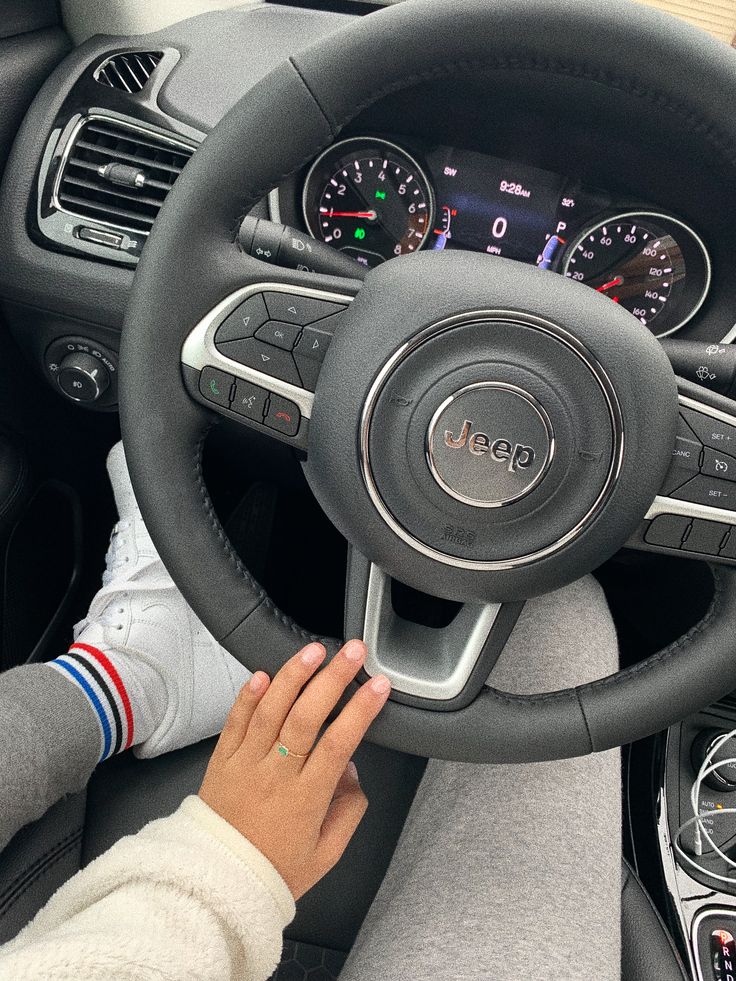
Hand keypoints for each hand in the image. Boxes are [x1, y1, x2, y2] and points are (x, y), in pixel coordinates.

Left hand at [199, 639, 390, 898]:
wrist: (214, 885)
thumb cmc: (273, 870)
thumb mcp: (326, 855)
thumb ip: (348, 811)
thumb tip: (352, 770)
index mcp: (306, 798)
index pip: (338, 743)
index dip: (360, 710)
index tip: (379, 685)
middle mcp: (275, 774)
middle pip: (306, 716)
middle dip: (332, 678)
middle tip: (352, 651)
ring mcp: (245, 763)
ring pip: (270, 709)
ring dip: (293, 675)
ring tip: (314, 650)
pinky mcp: (220, 760)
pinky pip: (234, 721)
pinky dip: (248, 695)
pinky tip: (264, 673)